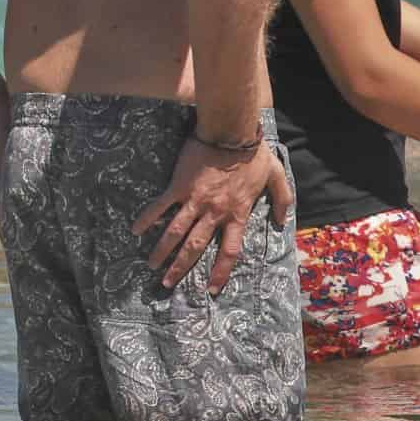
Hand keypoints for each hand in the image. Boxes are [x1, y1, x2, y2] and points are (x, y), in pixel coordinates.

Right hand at [135, 136, 291, 293]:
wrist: (231, 131)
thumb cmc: (254, 153)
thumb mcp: (276, 176)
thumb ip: (282, 199)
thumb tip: (283, 220)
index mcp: (237, 213)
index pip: (230, 251)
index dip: (221, 272)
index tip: (212, 289)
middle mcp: (214, 212)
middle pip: (195, 247)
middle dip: (181, 268)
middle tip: (168, 283)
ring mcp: (195, 200)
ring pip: (175, 232)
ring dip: (162, 250)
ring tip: (152, 265)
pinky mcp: (179, 186)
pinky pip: (160, 206)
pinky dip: (147, 218)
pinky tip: (136, 230)